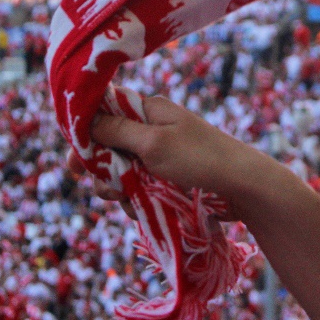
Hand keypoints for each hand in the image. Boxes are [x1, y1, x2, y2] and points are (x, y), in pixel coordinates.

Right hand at [69, 96, 257, 218]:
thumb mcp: (155, 143)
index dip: (86, 134)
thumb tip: (85, 119)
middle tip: (108, 188)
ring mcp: (159, 154)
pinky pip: (137, 187)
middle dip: (101, 169)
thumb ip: (117, 131)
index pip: (104, 111)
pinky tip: (141, 209)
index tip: (76, 162)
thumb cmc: (201, 159)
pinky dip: (134, 198)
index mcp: (150, 110)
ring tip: (129, 200)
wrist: (243, 187)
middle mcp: (152, 129)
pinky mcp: (165, 177)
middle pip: (107, 146)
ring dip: (117, 188)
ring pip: (119, 171)